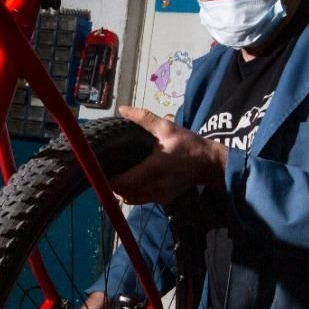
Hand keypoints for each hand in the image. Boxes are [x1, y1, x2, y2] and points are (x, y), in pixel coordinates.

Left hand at [110, 105, 226, 204]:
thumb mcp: (166, 127)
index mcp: (153, 169)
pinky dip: (131, 193)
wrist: (208, 164)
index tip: (100, 168)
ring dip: (121, 190)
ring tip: (115, 175)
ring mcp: (159, 196)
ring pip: (130, 199)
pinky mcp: (162, 200)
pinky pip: (140, 200)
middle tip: (105, 169)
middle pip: (123, 193)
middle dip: (111, 184)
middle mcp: (154, 187)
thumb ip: (143, 118)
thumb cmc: (187, 144)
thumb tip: (122, 109)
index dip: (108, 179)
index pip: (123, 183)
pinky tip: (129, 180)